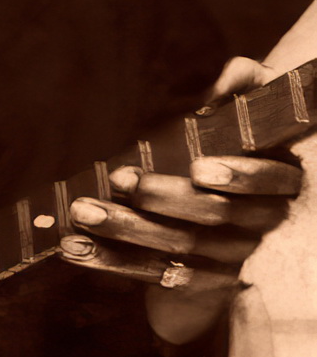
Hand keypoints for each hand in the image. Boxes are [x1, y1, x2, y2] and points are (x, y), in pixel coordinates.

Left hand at [60, 58, 301, 344]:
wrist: (212, 207)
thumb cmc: (224, 145)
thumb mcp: (236, 117)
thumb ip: (242, 92)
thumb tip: (236, 72)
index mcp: (278, 180)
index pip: (270, 182)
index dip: (240, 177)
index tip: (199, 167)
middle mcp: (260, 224)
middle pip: (215, 217)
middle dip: (163, 198)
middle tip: (119, 179)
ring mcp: (229, 258)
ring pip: (180, 249)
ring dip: (127, 232)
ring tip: (83, 212)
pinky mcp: (198, 284)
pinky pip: (154, 276)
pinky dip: (112, 263)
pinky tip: (77, 248)